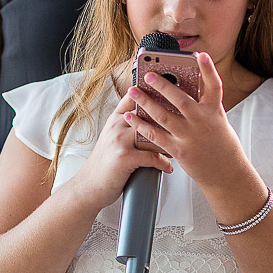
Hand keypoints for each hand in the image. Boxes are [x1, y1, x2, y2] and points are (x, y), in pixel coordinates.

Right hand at [65, 87, 173, 212]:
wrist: (89, 185)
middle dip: (167, 115)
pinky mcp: (124, 157)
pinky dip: (163, 163)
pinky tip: (168, 166)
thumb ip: (127, 126)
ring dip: (169, 141)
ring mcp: (120, 140)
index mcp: (115, 119)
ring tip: (181, 146)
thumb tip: (147, 119)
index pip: (132, 97)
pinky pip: (151, 156)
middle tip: (184, 119)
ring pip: (152, 133)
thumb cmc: (104, 163)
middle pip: (146, 112)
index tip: (167, 88)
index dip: (149, 91)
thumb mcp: (111, 137)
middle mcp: (117, 126)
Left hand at [132, 53, 248, 191]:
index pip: (215, 86)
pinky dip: (141, 125)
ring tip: (133, 91)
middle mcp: (203, 122)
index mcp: (214, 112)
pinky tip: (131, 116)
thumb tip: (184, 88)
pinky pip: (156, 136)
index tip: (200, 55)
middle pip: (180, 99)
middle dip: (162, 85)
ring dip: (145, 102)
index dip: (208, 69)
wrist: (226, 174)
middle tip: (148, 75)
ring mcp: (190, 136)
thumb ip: (203, 105)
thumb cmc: (221, 144)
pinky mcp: (179, 151)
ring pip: (163, 116)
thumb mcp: (217, 120)